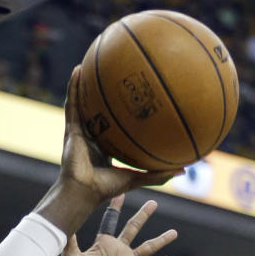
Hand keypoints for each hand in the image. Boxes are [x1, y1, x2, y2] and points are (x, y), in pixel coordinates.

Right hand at [37, 69, 181, 234]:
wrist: (84, 191)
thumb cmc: (105, 189)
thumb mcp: (136, 179)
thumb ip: (158, 174)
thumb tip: (184, 171)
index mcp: (105, 148)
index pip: (113, 127)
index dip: (120, 114)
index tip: (132, 98)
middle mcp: (91, 137)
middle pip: (98, 110)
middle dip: (102, 93)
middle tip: (113, 74)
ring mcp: (79, 132)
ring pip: (82, 103)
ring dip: (85, 84)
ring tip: (89, 64)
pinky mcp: (70, 129)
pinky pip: (72, 104)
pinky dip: (73, 87)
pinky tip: (78, 70)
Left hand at [61, 196, 176, 255]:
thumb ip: (70, 242)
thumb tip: (64, 224)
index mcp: (104, 243)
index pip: (111, 220)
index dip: (116, 206)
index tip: (121, 193)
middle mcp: (118, 250)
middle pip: (133, 228)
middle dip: (143, 215)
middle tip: (153, 202)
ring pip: (148, 247)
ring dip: (161, 240)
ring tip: (174, 232)